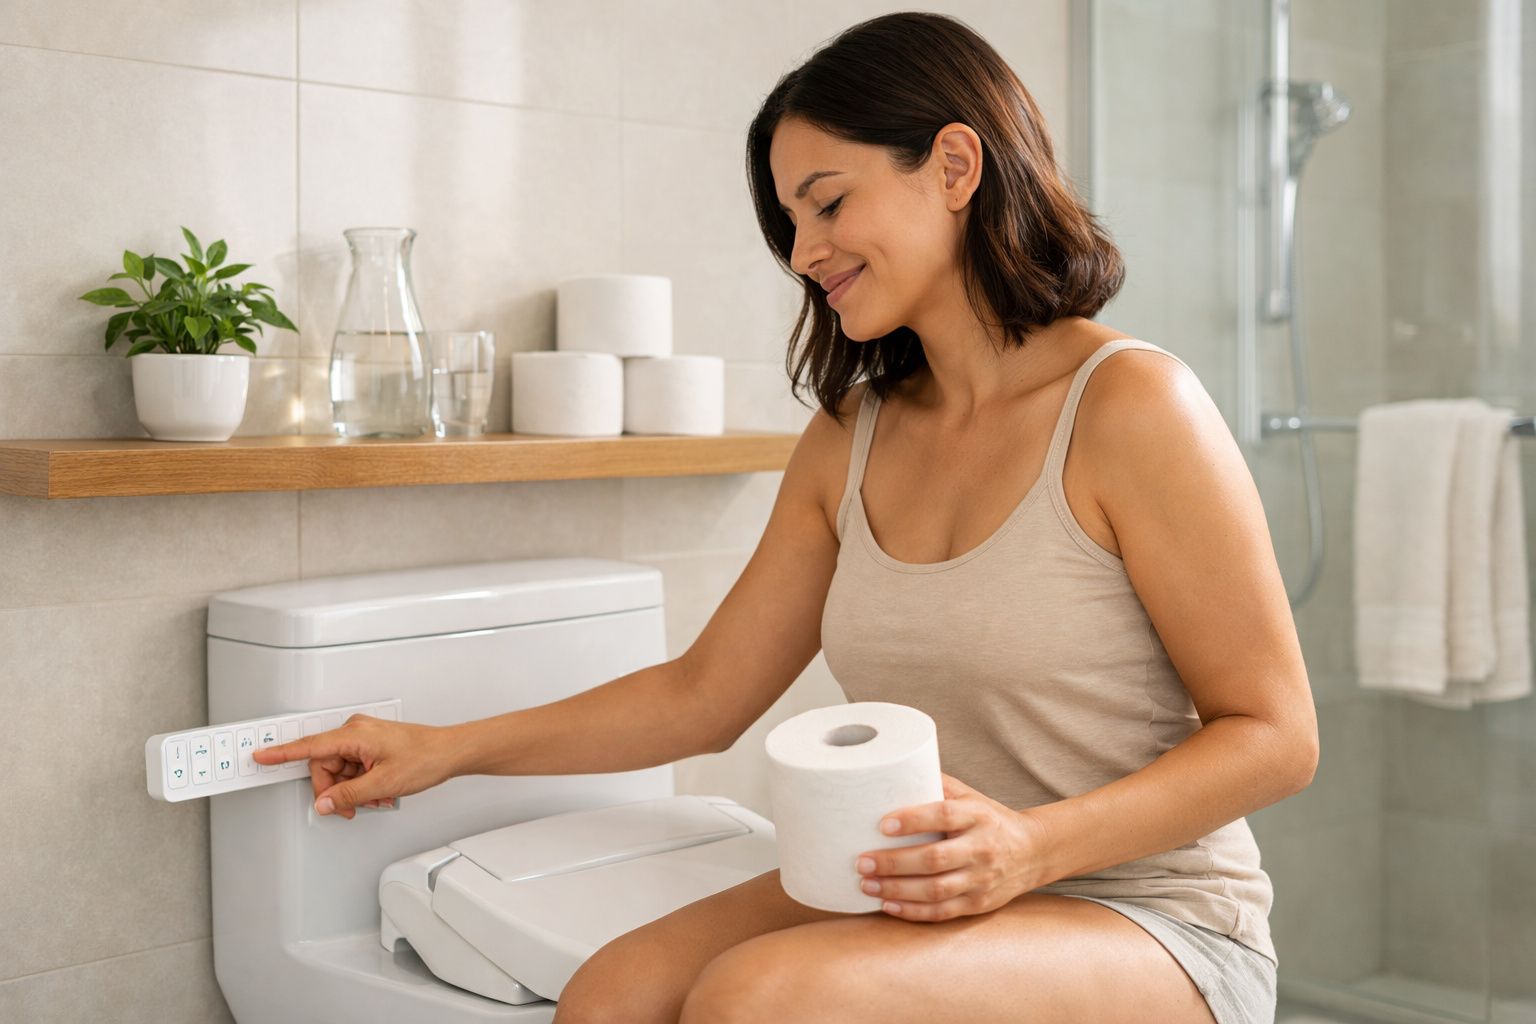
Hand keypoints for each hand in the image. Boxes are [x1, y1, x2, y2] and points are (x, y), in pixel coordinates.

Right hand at [250, 714, 458, 819]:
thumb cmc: (425, 757)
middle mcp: (356, 732)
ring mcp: (364, 739)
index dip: (282, 754)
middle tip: (350, 807)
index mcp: (354, 734)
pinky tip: (378, 792)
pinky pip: (353, 768)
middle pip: (324, 766)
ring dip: (352, 789)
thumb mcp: (383, 783)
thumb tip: (325, 803)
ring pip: (339, 770)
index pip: (309, 746)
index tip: (261, 756)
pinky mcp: (372, 746)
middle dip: (335, 790)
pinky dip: (361, 784)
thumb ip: (349, 795)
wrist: (450, 752)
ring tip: (375, 798)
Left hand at [854, 773, 1049, 921]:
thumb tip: (894, 770)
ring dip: (896, 889)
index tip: (883, 824)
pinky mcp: (978, 904)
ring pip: (935, 890)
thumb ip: (938, 785)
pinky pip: (942, 912)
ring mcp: (981, 879)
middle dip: (893, 862)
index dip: (913, 820)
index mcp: (978, 816)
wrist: (1032, 852)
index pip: (944, 815)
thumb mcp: (971, 796)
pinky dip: (912, 911)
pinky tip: (887, 905)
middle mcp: (981, 848)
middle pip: (934, 859)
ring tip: (867, 884)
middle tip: (862, 862)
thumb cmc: (989, 819)